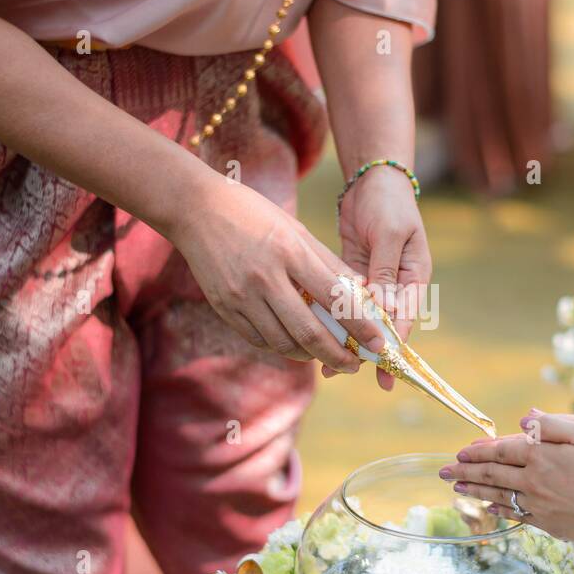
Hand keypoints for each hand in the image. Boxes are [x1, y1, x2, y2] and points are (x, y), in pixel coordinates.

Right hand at [170, 179, 383, 370]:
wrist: (196, 209)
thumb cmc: (253, 214)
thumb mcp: (296, 229)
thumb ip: (329, 263)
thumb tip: (362, 293)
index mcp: (289, 252)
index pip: (334, 298)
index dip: (360, 326)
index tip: (378, 343)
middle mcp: (264, 277)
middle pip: (308, 332)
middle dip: (338, 356)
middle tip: (355, 364)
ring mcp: (240, 296)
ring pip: (283, 343)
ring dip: (311, 356)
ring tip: (328, 355)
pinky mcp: (224, 308)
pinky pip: (259, 339)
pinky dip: (282, 347)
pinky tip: (296, 345)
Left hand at [336, 166, 431, 389]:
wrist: (371, 179)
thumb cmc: (388, 204)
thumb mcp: (390, 235)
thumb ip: (386, 272)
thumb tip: (384, 310)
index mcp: (414, 277)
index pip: (404, 318)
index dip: (392, 343)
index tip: (380, 366)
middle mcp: (396, 285)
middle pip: (382, 325)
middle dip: (366, 350)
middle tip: (347, 371)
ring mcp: (374, 282)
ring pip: (360, 318)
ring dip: (345, 338)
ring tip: (326, 363)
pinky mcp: (353, 275)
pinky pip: (342, 302)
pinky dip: (332, 318)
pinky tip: (317, 333)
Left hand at [438, 410, 573, 553]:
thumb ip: (555, 425)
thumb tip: (524, 418)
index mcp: (542, 456)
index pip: (502, 450)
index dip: (480, 450)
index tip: (460, 451)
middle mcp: (534, 482)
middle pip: (493, 475)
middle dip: (465, 472)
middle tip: (442, 472)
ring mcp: (541, 506)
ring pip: (500, 496)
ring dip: (475, 491)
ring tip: (457, 489)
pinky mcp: (552, 525)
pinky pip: (517, 515)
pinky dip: (499, 510)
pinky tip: (491, 509)